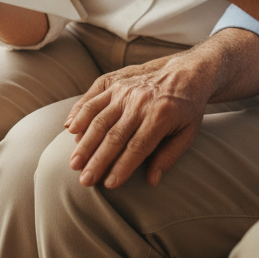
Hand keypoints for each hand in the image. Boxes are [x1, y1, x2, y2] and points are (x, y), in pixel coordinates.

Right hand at [63, 51, 214, 188]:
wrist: (186, 72)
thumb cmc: (187, 108)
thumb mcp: (188, 133)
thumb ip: (169, 157)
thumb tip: (151, 181)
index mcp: (160, 115)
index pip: (137, 146)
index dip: (122, 167)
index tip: (109, 185)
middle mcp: (140, 101)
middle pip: (114, 135)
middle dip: (97, 160)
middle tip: (84, 180)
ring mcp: (125, 90)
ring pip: (99, 118)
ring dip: (84, 142)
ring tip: (73, 163)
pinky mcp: (115, 82)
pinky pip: (93, 98)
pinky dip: (79, 113)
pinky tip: (70, 130)